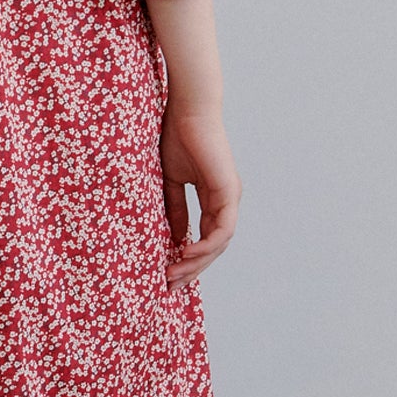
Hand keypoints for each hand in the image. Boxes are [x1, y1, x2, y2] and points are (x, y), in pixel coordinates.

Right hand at [160, 103, 239, 289]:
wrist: (186, 111)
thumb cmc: (176, 138)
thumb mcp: (170, 182)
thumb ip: (173, 210)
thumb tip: (173, 239)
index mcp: (213, 198)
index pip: (205, 237)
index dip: (188, 259)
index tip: (167, 273)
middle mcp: (226, 201)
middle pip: (213, 247)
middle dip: (192, 269)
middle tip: (170, 285)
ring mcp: (230, 197)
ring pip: (219, 243)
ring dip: (197, 262)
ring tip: (174, 273)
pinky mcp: (228, 192)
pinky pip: (222, 230)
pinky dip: (206, 245)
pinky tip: (186, 252)